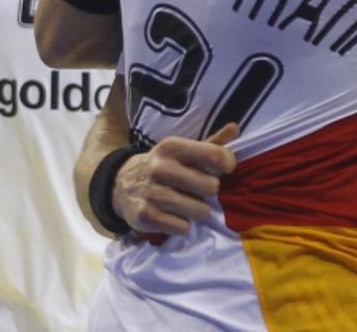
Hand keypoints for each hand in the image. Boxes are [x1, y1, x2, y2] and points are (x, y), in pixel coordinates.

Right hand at [112, 123, 238, 235]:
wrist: (121, 184)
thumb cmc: (165, 166)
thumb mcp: (184, 150)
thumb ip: (212, 142)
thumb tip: (235, 128)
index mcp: (172, 147)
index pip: (214, 155)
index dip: (228, 164)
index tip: (226, 168)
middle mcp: (161, 168)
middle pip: (211, 187)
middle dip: (209, 190)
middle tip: (199, 189)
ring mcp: (152, 193)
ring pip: (200, 211)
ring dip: (198, 210)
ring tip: (187, 203)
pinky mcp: (145, 216)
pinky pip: (183, 228)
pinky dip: (182, 225)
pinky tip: (173, 215)